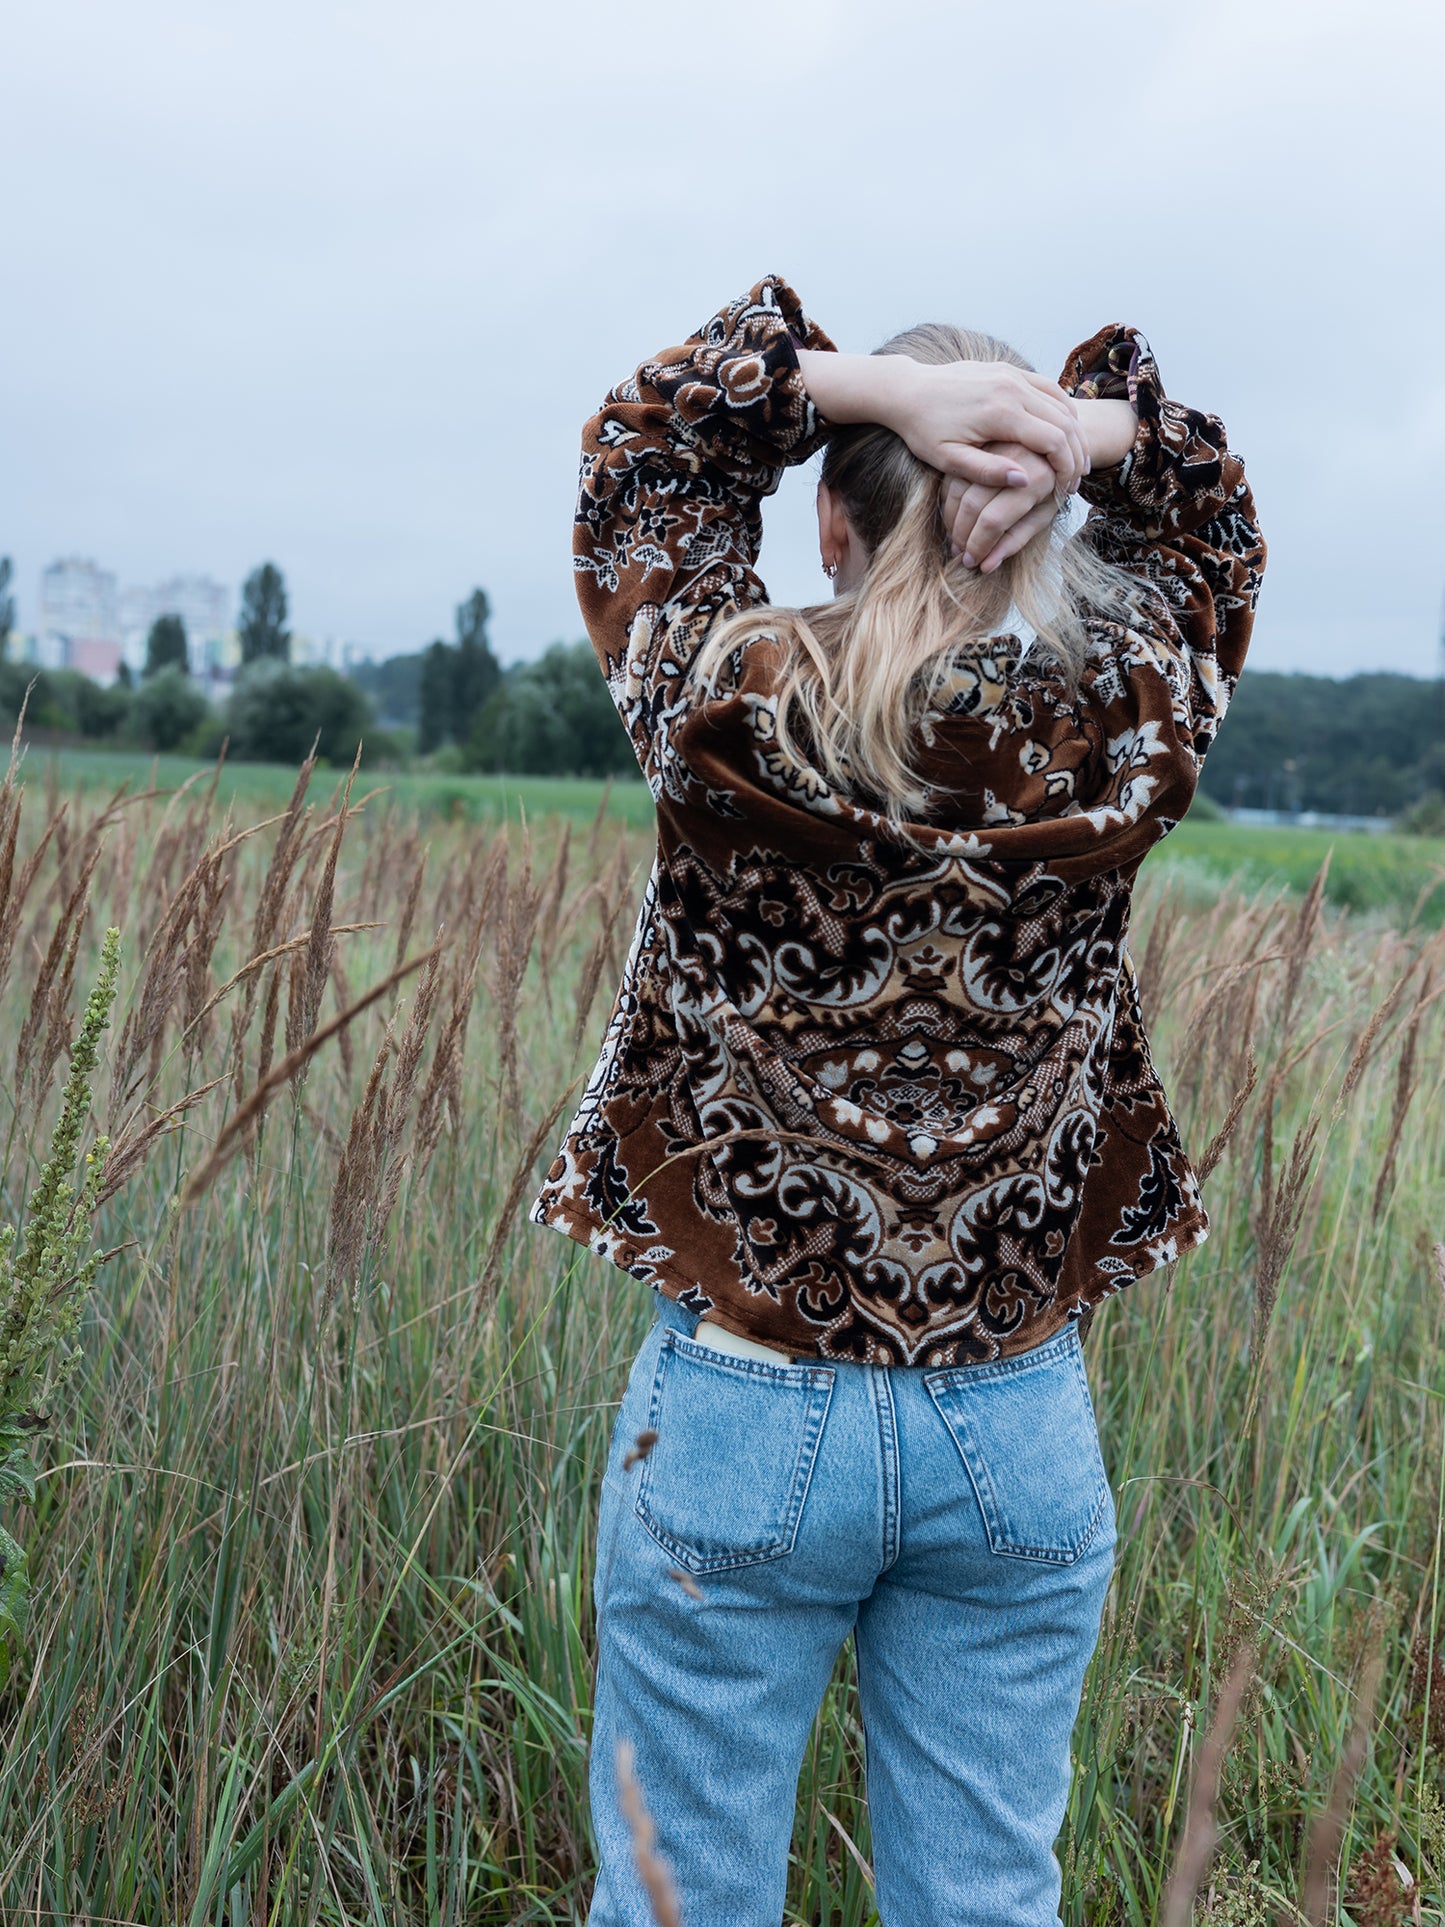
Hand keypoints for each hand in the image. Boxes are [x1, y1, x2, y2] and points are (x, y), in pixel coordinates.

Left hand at [891, 360, 1088, 492]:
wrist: (907, 390)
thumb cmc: (923, 431)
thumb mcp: (948, 459)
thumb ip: (986, 471)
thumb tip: (1024, 480)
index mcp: (1000, 413)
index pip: (1053, 441)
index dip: (1066, 468)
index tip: (1066, 490)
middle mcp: (1012, 388)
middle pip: (1064, 421)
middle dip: (1076, 453)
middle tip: (1077, 480)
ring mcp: (1012, 374)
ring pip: (1060, 403)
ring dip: (1074, 432)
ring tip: (1075, 460)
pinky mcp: (1008, 370)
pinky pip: (1047, 388)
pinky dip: (1062, 409)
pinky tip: (1064, 430)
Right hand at [939, 443, 1060, 573]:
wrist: (1057, 451)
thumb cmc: (1053, 489)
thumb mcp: (1042, 517)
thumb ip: (1016, 541)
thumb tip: (986, 567)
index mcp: (1037, 479)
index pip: (994, 520)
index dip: (979, 545)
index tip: (973, 562)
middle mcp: (1015, 457)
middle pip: (972, 504)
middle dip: (962, 535)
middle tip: (960, 554)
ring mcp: (996, 446)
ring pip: (959, 489)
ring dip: (952, 520)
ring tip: (955, 541)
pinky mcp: (982, 443)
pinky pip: (955, 476)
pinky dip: (949, 501)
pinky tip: (952, 519)